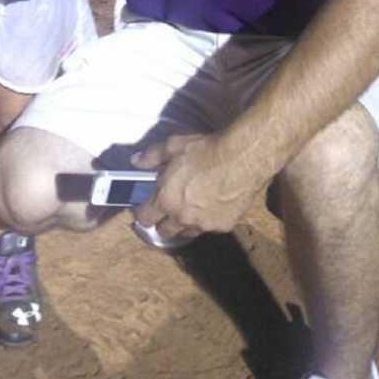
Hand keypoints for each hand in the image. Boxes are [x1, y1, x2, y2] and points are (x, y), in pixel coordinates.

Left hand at [132, 134, 261, 239]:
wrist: (242, 158)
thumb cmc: (204, 150)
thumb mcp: (172, 146)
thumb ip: (151, 156)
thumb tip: (136, 161)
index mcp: (166, 200)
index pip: (144, 218)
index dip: (143, 212)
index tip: (146, 206)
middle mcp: (182, 218)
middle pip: (164, 231)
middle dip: (162, 221)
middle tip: (168, 206)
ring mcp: (204, 225)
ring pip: (186, 232)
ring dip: (184, 223)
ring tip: (189, 207)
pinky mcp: (224, 226)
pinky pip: (209, 227)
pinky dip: (207, 219)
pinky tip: (212, 205)